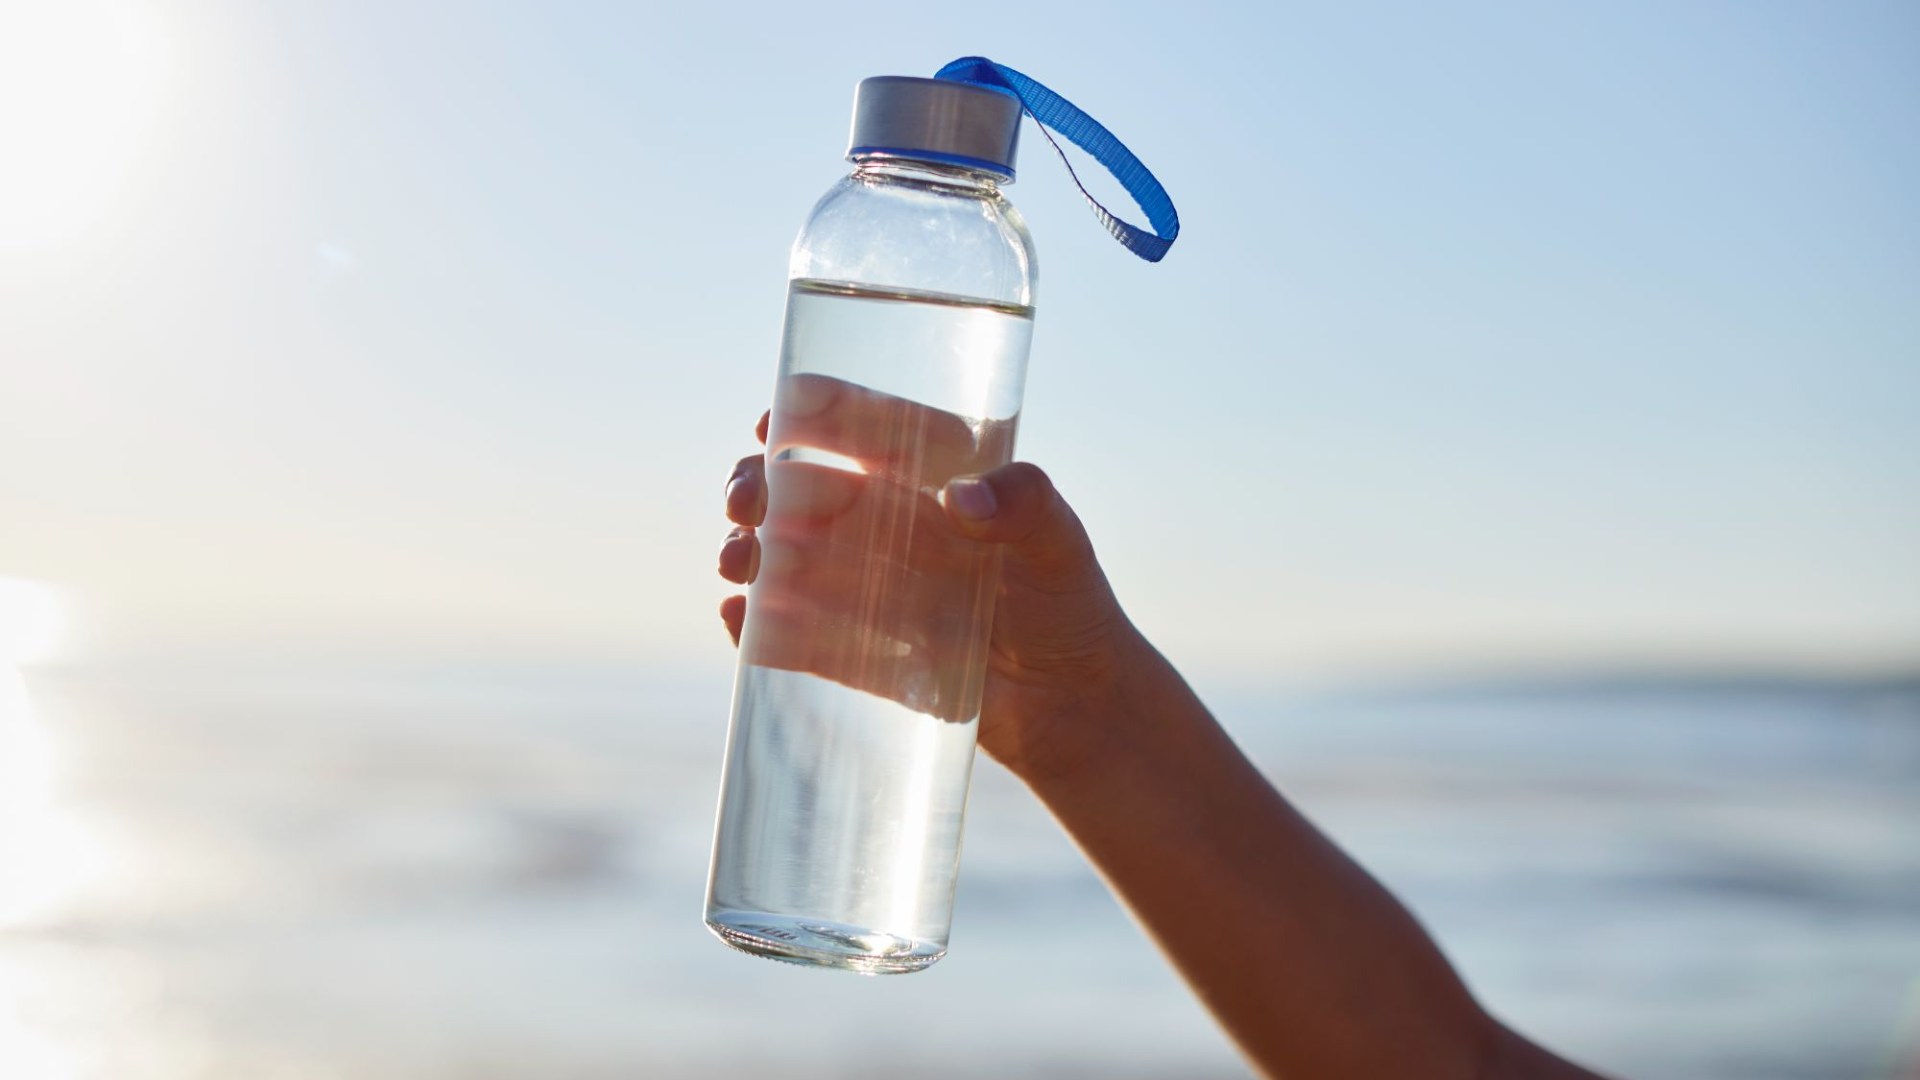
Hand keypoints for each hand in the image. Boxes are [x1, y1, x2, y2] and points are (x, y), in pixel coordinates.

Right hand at [718, 374, 1139, 779]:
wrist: (1067, 703)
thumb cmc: (1068, 605)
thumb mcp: (1061, 545)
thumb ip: (1026, 506)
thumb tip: (964, 497)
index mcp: (930, 479)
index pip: (866, 432)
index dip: (817, 416)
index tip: (776, 416)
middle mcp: (886, 525)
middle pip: (802, 490)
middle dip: (759, 486)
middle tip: (745, 498)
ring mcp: (863, 587)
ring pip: (784, 557)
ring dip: (750, 552)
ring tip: (738, 561)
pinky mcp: (852, 651)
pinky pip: (791, 633)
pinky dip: (757, 625)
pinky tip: (738, 618)